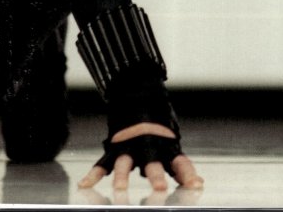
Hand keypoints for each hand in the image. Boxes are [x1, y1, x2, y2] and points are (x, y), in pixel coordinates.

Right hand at [78, 122, 203, 191]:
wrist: (139, 93)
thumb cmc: (159, 124)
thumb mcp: (171, 142)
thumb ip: (179, 164)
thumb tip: (197, 183)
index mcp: (166, 146)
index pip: (179, 162)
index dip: (187, 174)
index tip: (196, 185)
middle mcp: (149, 146)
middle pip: (152, 162)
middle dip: (155, 176)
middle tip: (160, 188)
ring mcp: (130, 146)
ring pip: (125, 162)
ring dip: (122, 176)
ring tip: (120, 189)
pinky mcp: (115, 145)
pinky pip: (103, 161)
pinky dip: (94, 173)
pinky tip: (85, 184)